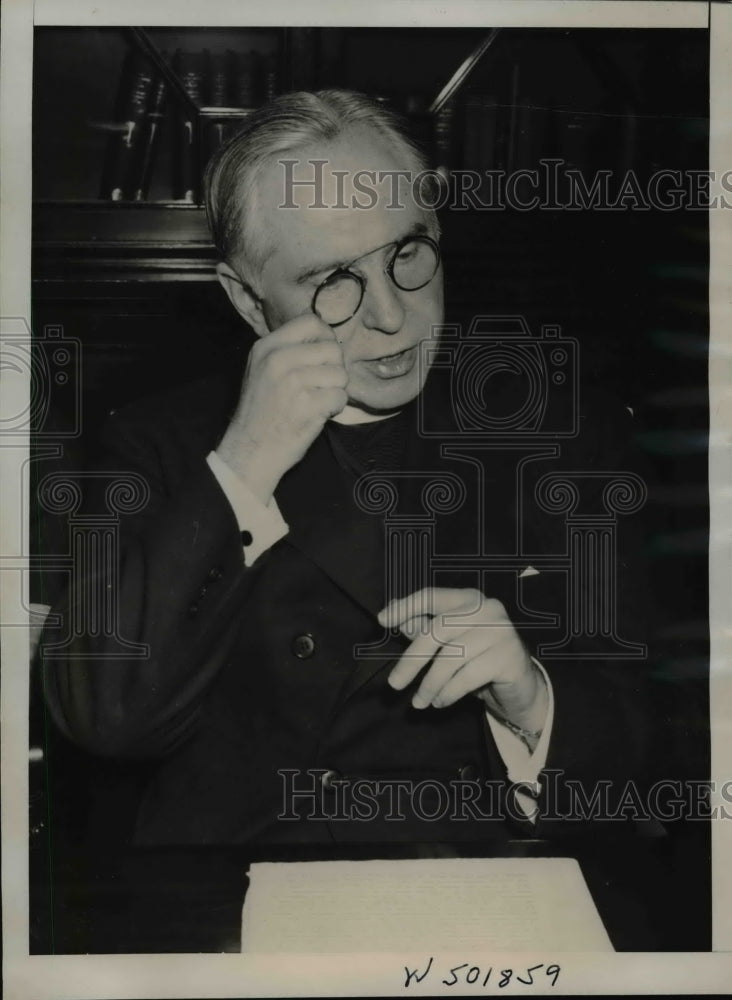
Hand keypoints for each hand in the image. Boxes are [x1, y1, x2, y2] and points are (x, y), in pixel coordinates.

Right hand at [217, 315, 346, 502]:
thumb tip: (323, 336)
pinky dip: (335, 408)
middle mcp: (278, 360)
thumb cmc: (260, 413)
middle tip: (321, 385)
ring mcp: (293, 381)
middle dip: (334, 368)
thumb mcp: (261, 371)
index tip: (323, 356)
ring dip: (335, 390)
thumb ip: (287, 351)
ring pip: (340, 373)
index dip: (326, 337)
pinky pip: (340, 397)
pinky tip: (318, 414)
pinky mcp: (308, 404)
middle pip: (332, 348)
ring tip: (317, 401)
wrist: (250, 451)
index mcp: (267, 347)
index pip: (311, 322)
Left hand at [379, 588, 547, 736]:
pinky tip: (440, 702)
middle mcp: (487, 609)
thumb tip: (392, 615)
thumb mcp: (449, 644)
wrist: (520, 687)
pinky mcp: (509, 656)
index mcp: (470, 599)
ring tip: (419, 701)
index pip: (432, 596)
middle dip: (412, 660)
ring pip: (452, 658)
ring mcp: (501, 632)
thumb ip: (423, 628)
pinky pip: (468, 676)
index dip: (406, 607)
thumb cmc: (478, 660)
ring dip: (430, 684)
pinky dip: (449, 692)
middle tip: (394, 684)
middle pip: (438, 630)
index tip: (382, 620)